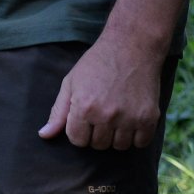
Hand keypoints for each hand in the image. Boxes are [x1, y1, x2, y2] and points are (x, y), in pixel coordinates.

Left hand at [37, 34, 162, 149]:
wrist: (131, 47)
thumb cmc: (96, 64)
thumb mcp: (71, 82)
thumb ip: (58, 112)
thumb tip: (44, 135)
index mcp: (84, 107)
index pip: (77, 140)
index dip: (79, 129)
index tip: (84, 115)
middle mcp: (106, 116)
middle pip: (98, 145)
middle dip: (96, 132)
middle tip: (102, 111)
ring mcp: (129, 118)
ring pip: (119, 146)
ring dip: (116, 135)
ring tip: (116, 113)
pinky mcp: (149, 118)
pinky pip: (141, 143)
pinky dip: (136, 136)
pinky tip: (131, 117)